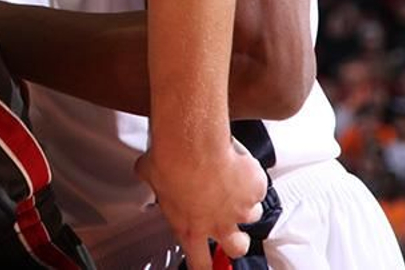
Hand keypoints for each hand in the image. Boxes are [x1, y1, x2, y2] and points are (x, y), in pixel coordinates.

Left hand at [135, 137, 265, 269]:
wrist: (194, 145)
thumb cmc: (171, 162)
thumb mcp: (151, 177)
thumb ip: (155, 184)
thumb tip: (147, 172)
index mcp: (190, 228)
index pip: (200, 263)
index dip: (204, 268)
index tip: (207, 268)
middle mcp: (219, 225)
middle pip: (237, 248)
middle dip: (237, 241)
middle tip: (231, 229)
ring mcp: (241, 210)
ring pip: (251, 215)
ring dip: (243, 203)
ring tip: (231, 184)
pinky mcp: (256, 190)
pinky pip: (257, 188)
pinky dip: (250, 179)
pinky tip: (238, 165)